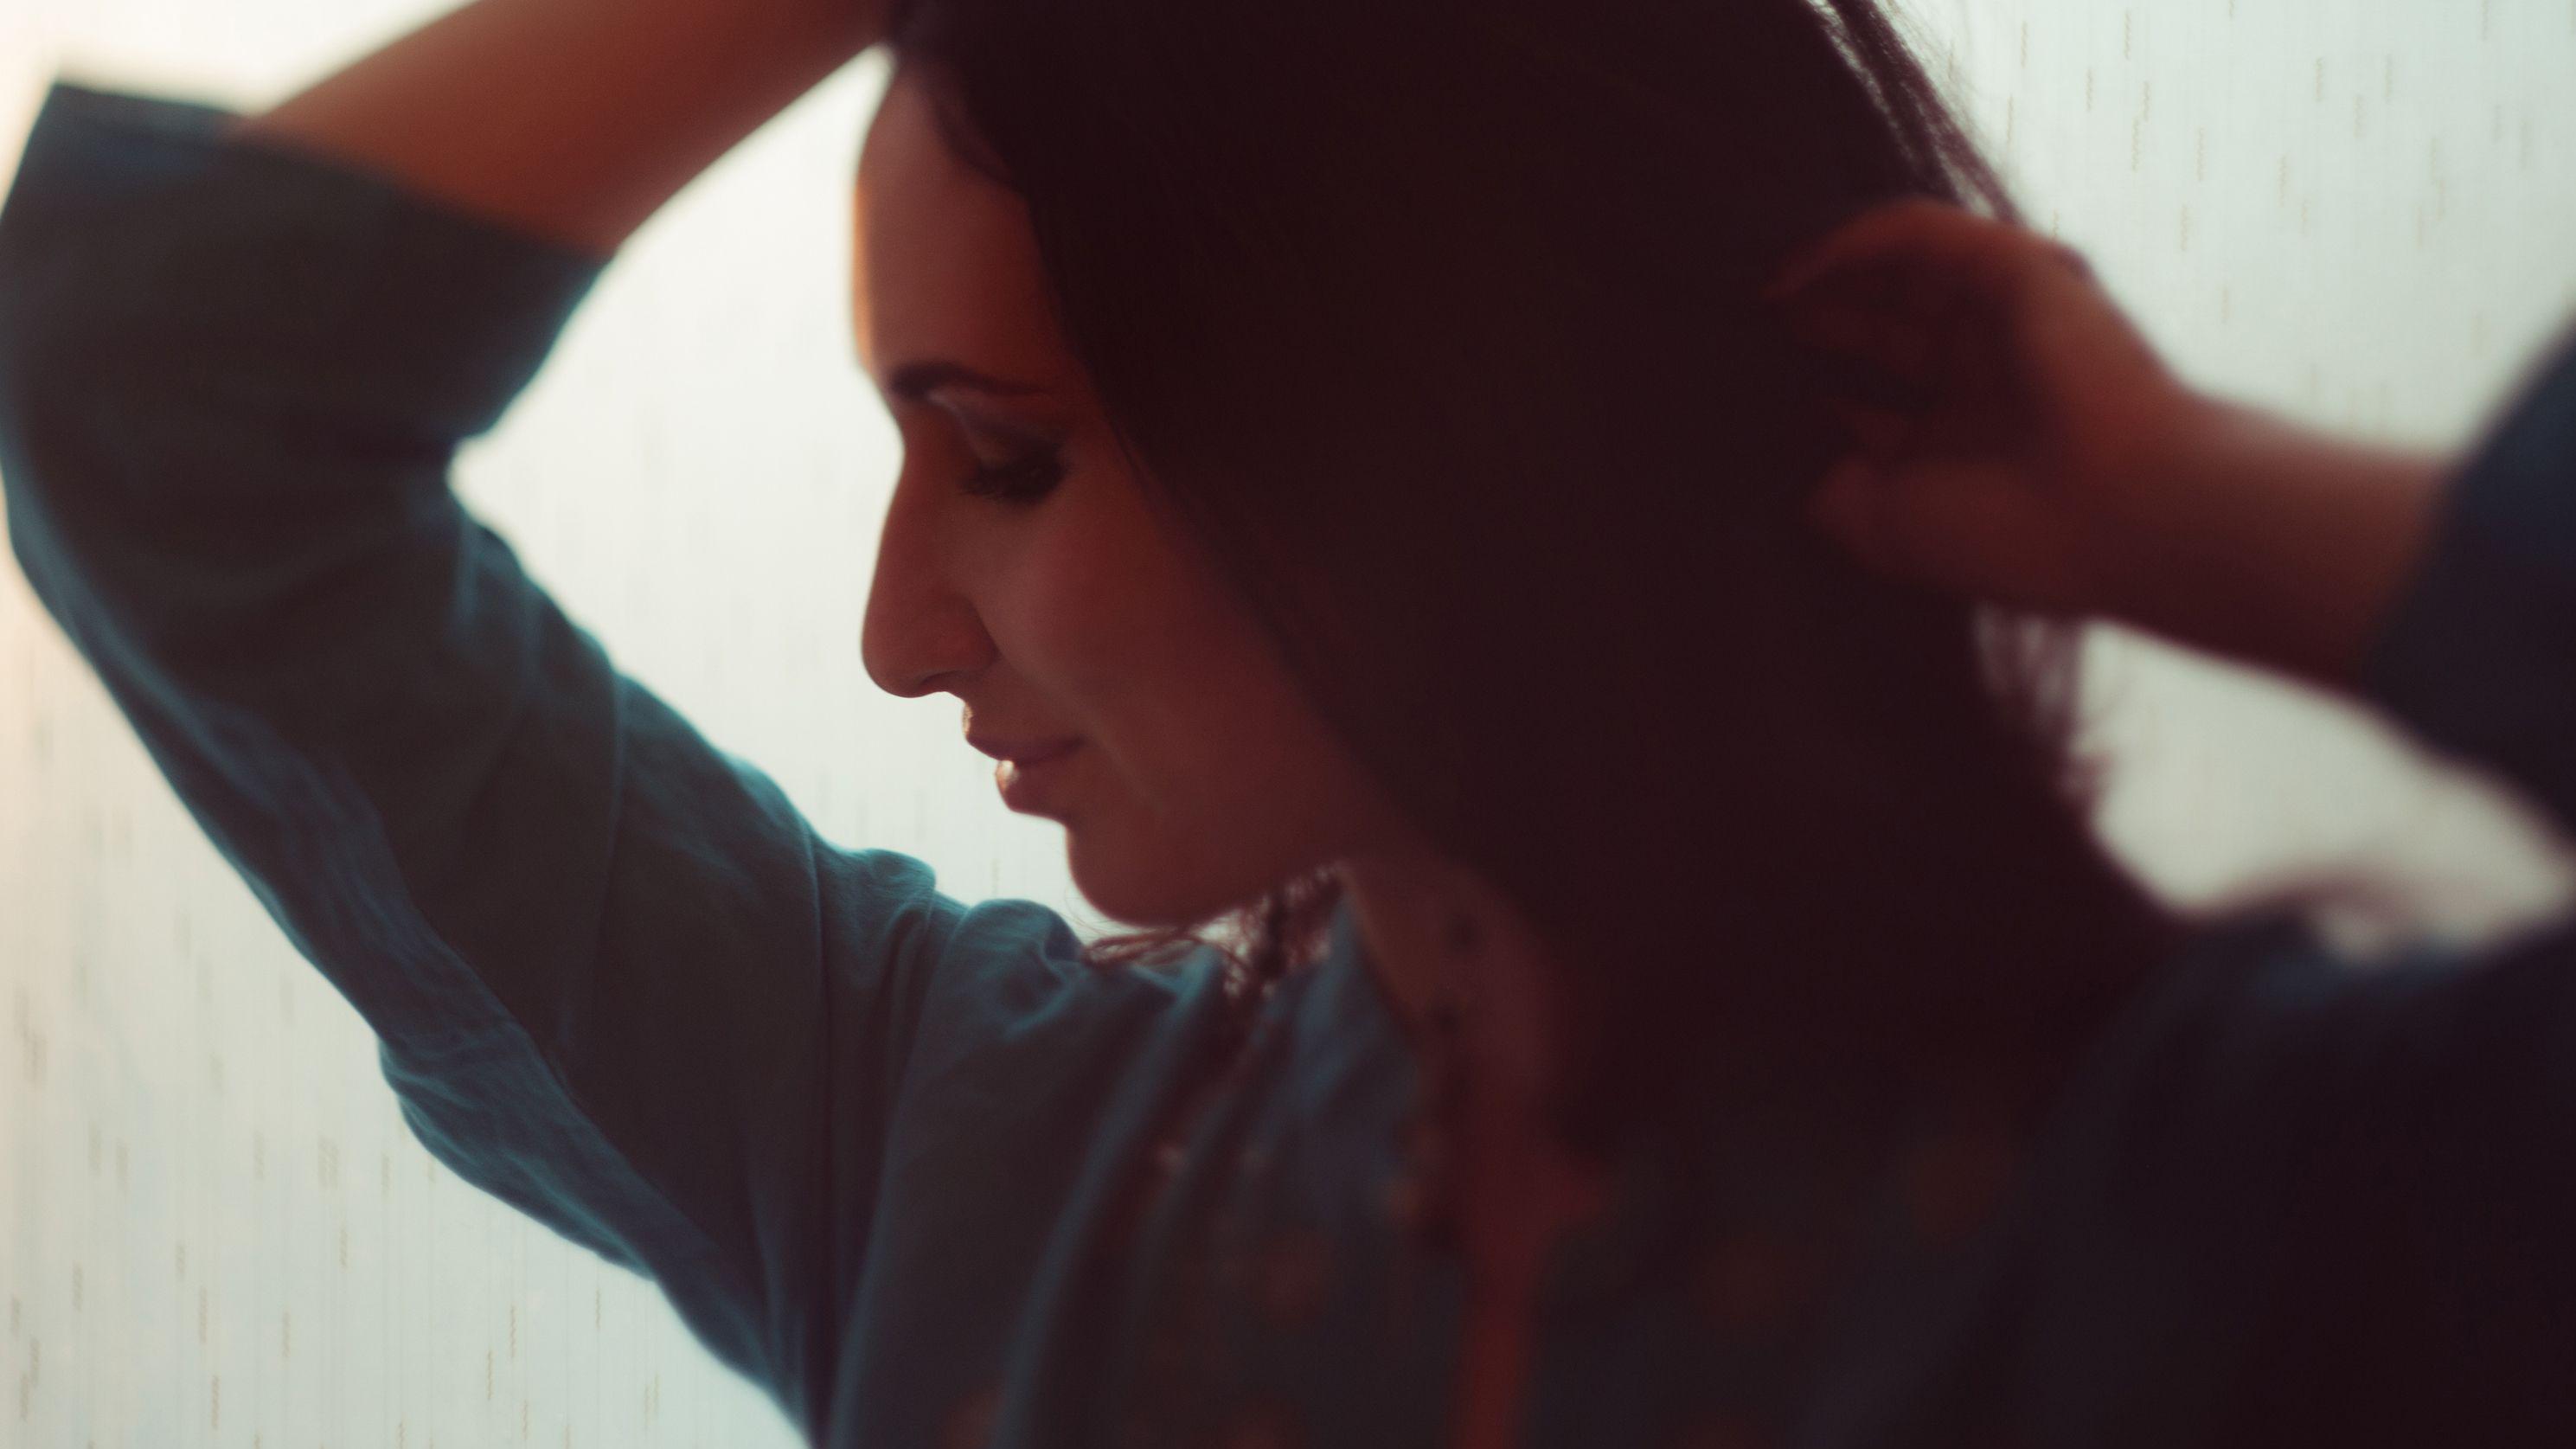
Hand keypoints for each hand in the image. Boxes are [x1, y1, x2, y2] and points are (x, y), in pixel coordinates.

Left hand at [1766, 199, 2207, 623]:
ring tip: (1752, 291)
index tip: (1736, 382)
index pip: (1869, 387)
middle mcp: (1983, 369)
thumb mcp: (1886, 527)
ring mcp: (2003, 314)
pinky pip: (1915, 231)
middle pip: (1877, 319)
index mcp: (1962, 432)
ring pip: (1894, 266)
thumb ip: (1831, 490)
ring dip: (1820, 271)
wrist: (2119, 515)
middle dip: (1809, 317)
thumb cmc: (2011, 536)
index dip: (1803, 379)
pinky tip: (1791, 273)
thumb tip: (1783, 466)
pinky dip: (1848, 242)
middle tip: (1733, 324)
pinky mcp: (2015, 265)